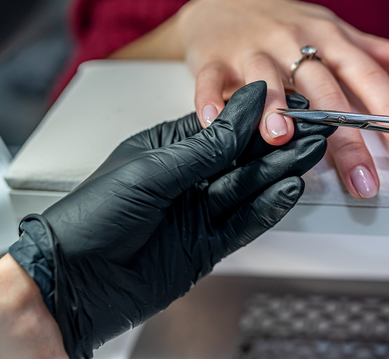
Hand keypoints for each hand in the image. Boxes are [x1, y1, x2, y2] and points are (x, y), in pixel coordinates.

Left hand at [8, 82, 333, 357]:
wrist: (73, 285)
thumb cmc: (92, 218)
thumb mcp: (152, 172)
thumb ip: (206, 147)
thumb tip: (242, 109)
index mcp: (169, 149)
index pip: (225, 126)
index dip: (259, 116)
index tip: (290, 104)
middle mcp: (188, 178)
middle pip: (243, 157)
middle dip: (279, 143)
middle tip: (314, 128)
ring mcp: (198, 212)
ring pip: (249, 187)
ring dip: (280, 171)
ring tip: (311, 153)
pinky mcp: (206, 246)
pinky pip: (245, 222)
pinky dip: (269, 207)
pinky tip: (289, 190)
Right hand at [174, 0, 388, 198]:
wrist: (221, 2)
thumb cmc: (284, 24)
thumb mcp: (332, 31)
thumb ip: (375, 51)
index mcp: (327, 38)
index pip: (365, 74)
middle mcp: (293, 42)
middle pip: (323, 91)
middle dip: (344, 137)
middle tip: (362, 177)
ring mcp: (252, 49)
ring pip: (265, 79)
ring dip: (272, 107)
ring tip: (280, 138)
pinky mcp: (213, 58)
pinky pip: (210, 80)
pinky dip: (210, 100)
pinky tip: (215, 122)